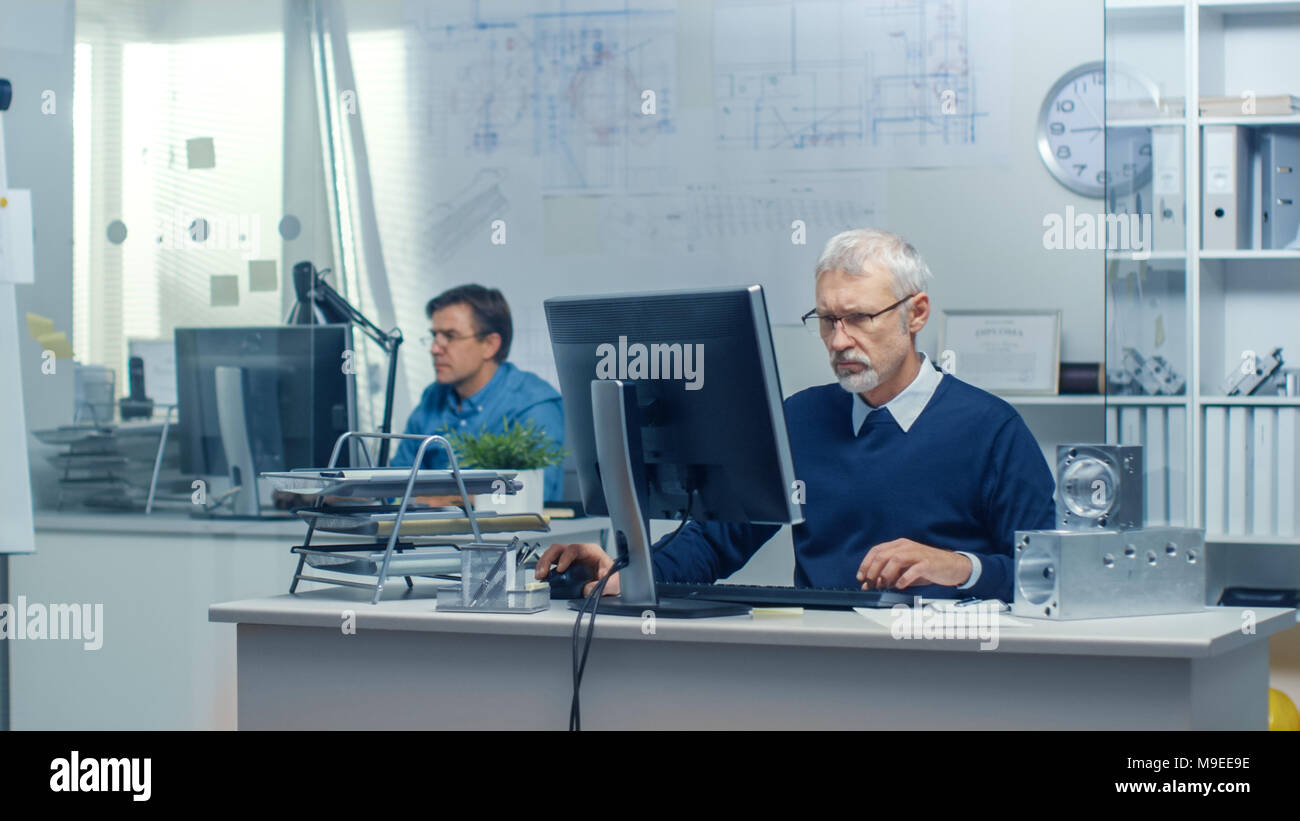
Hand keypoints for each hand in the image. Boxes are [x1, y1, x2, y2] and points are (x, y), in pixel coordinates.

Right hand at [535, 542, 619, 596]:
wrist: (614, 583)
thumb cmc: (615, 578)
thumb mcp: (614, 583)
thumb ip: (603, 586)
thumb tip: (587, 589)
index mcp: (592, 551)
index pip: (575, 548)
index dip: (566, 557)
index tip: (560, 569)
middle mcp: (580, 553)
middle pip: (559, 548)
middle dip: (548, 559)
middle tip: (543, 573)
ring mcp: (571, 559)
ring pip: (553, 554)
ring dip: (543, 564)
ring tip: (540, 576)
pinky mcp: (566, 567)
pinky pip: (552, 564)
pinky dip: (545, 570)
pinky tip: (543, 578)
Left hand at [856, 539, 971, 590]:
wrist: (953, 566)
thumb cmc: (927, 568)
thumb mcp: (905, 570)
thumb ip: (889, 575)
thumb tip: (870, 584)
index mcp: (899, 545)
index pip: (876, 550)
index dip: (866, 564)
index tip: (861, 577)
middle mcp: (906, 546)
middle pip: (883, 555)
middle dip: (873, 571)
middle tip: (871, 584)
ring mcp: (917, 553)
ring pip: (895, 559)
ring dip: (886, 574)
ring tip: (884, 586)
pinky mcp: (928, 563)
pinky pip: (913, 570)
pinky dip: (904, 579)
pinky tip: (900, 586)